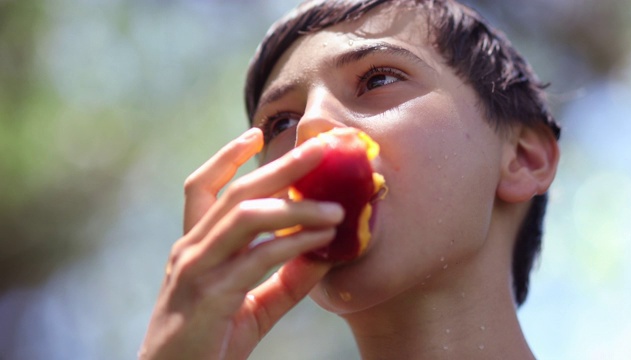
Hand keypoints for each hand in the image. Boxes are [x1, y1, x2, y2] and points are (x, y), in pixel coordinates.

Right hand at [139, 128, 342, 359]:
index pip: (201, 188)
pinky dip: (293, 244)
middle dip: (278, 167)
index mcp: (194, 247)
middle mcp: (191, 250)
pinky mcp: (210, 296)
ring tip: (335, 208)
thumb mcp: (252, 306)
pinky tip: (322, 241)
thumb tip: (324, 255)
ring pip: (246, 217)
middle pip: (235, 194)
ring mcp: (197, 270)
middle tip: (317, 149)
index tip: (257, 133)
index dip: (227, 157)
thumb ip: (284, 281)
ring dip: (295, 207)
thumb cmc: (209, 343)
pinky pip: (258, 258)